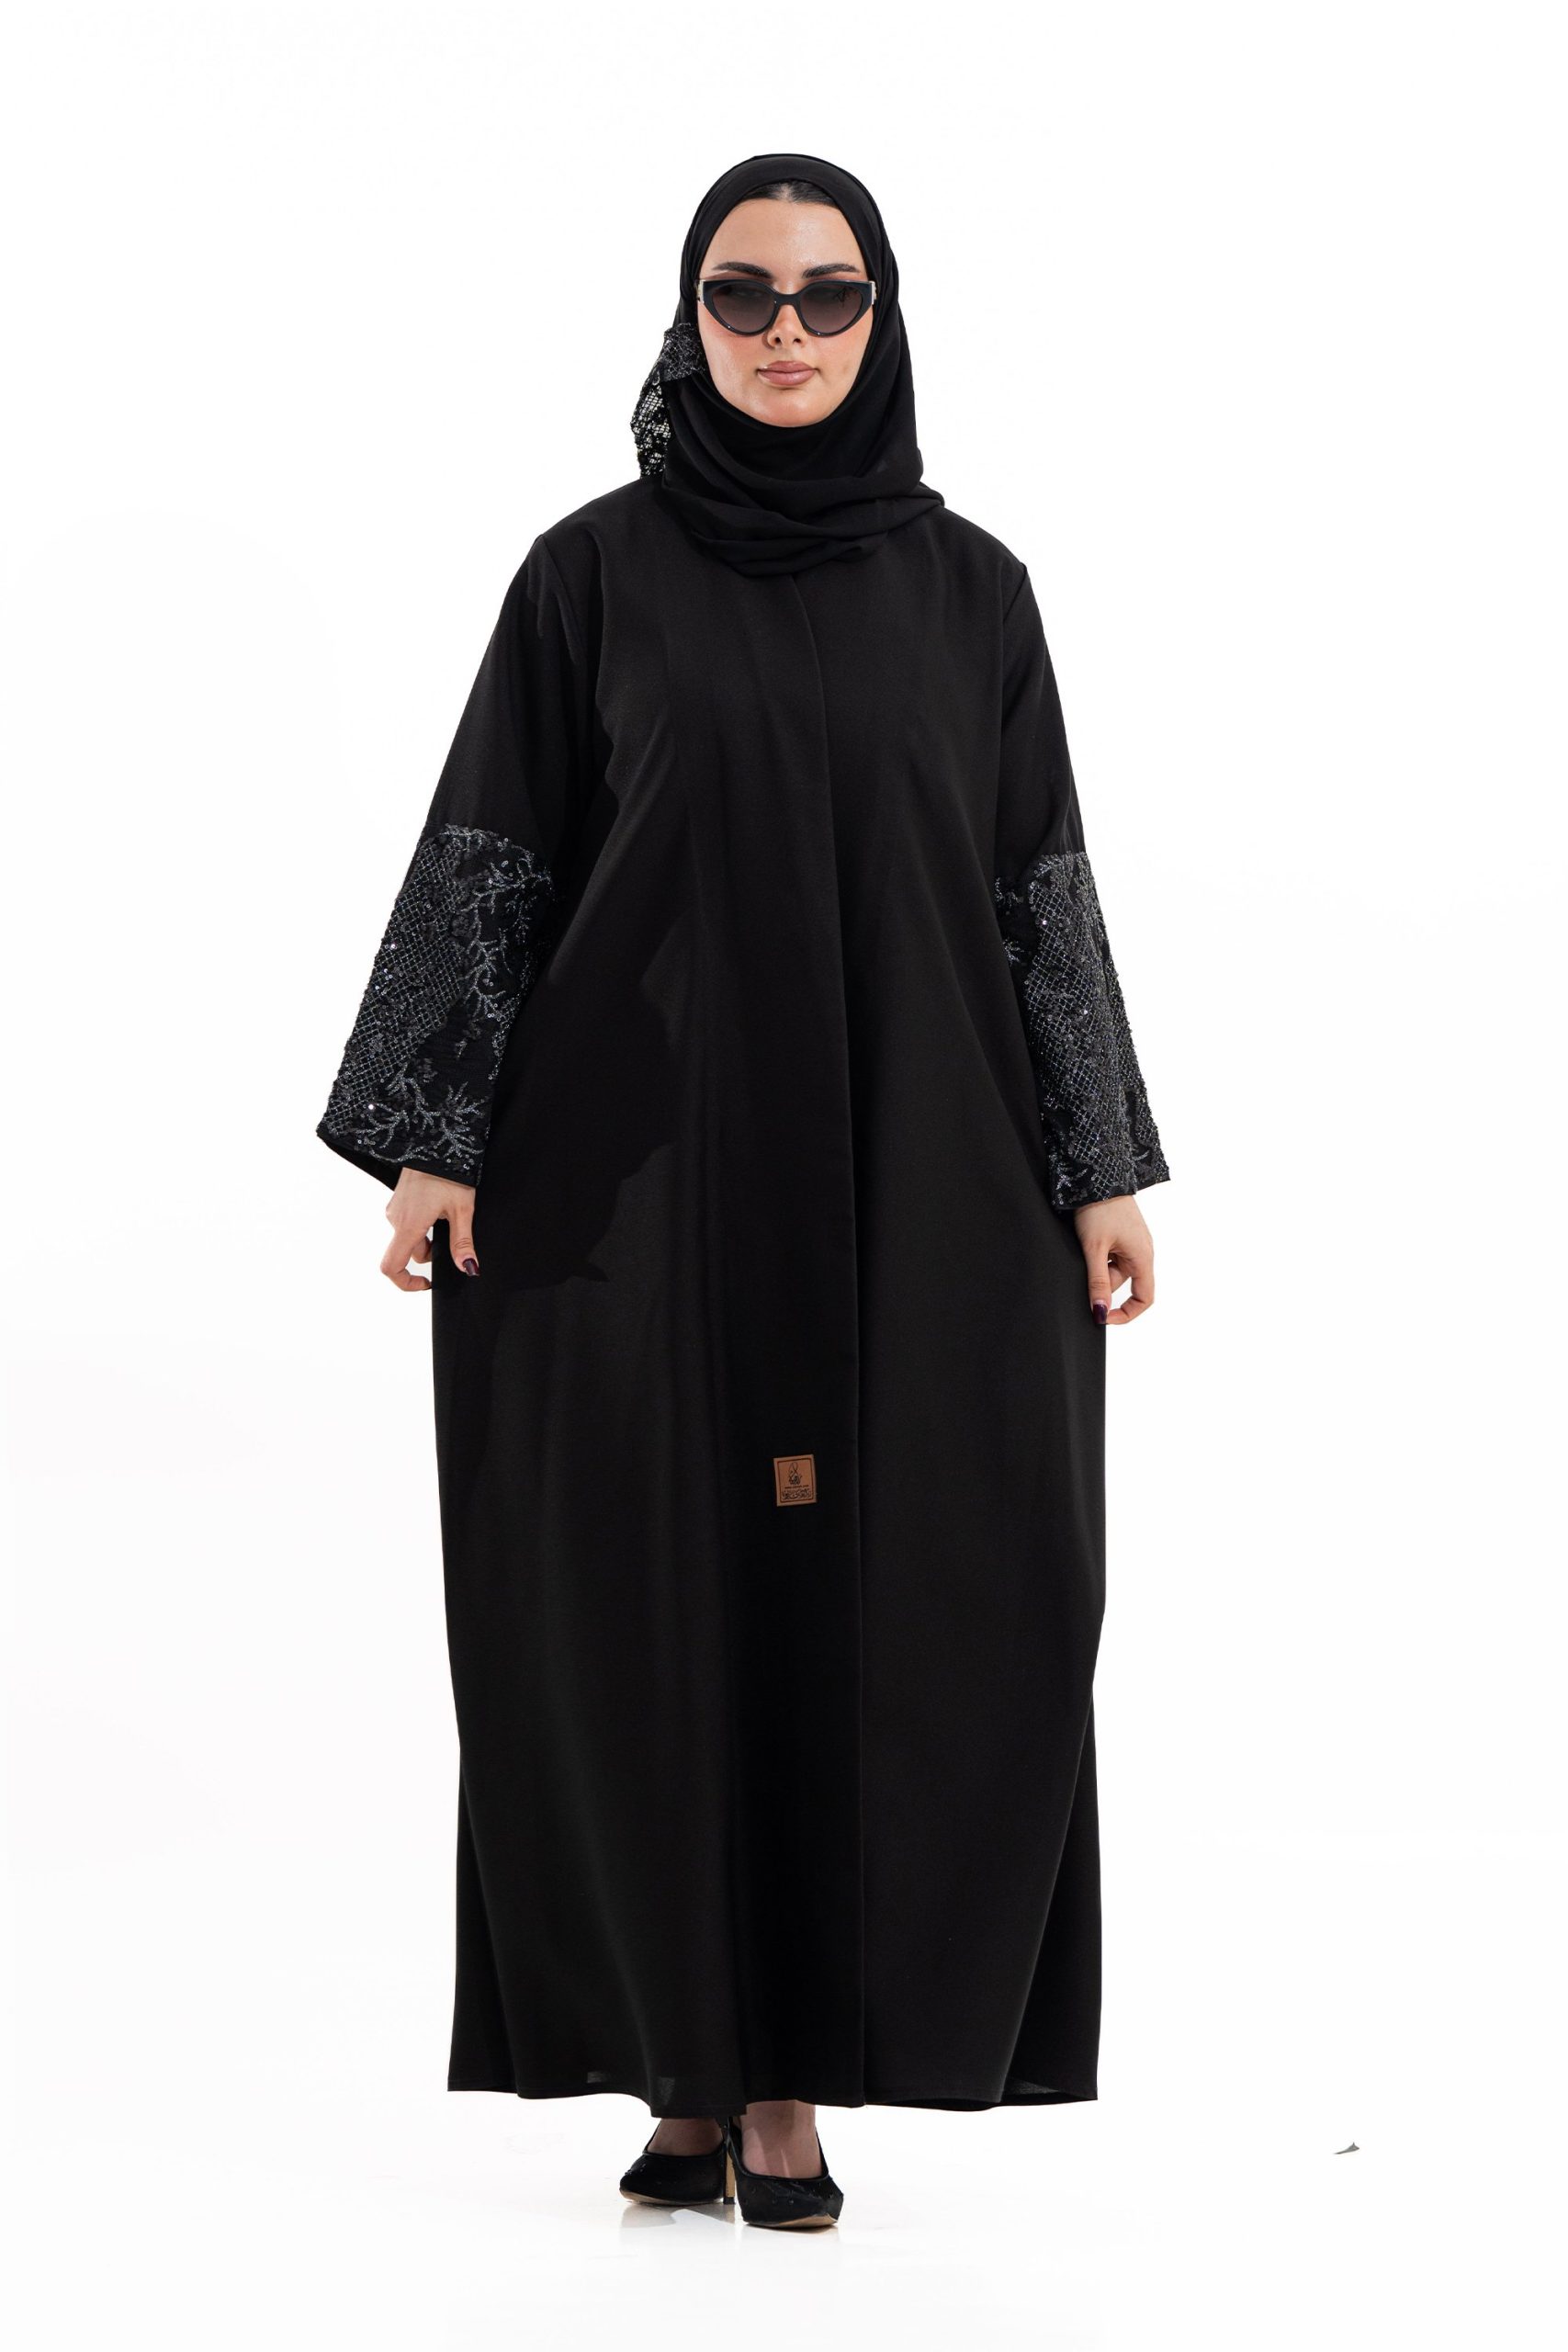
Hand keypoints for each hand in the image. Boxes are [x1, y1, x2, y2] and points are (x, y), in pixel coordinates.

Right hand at [380, 1168, 478, 1291]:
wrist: (436, 1140)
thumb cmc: (450, 1173)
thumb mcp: (463, 1210)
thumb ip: (463, 1243)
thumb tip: (468, 1269)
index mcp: (409, 1225)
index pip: (391, 1267)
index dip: (406, 1283)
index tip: (426, 1283)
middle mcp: (396, 1219)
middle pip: (408, 1252)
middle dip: (430, 1252)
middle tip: (453, 1234)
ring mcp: (395, 1209)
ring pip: (409, 1237)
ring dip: (428, 1236)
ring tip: (449, 1215)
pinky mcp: (398, 1201)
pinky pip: (407, 1223)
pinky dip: (423, 1224)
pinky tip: (439, 1207)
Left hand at [1072, 1193, 1153, 1324]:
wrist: (1099, 1175)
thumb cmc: (1099, 1209)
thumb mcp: (1094, 1248)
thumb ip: (1097, 1282)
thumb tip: (1099, 1312)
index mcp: (1143, 1257)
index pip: (1144, 1298)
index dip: (1126, 1313)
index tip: (1104, 1317)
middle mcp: (1142, 1252)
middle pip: (1123, 1283)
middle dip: (1101, 1283)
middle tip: (1082, 1267)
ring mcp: (1133, 1243)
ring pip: (1114, 1269)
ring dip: (1097, 1267)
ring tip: (1084, 1246)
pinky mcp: (1122, 1235)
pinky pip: (1112, 1255)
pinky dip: (1098, 1256)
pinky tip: (1087, 1242)